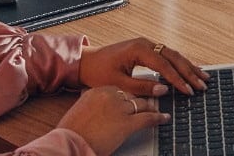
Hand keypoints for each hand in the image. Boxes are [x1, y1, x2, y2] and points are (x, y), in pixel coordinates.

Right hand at [56, 86, 170, 153]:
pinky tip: (164, 118)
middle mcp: (110, 96)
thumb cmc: (71, 132)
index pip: (119, 89)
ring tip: (157, 109)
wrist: (69, 143)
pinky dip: (159, 118)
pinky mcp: (127, 123)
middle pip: (132, 95)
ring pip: (142, 105)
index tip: (133, 97)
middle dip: (141, 100)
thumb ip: (91, 104)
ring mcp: (120, 109)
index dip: (129, 95)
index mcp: (97, 91)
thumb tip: (97, 106)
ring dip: (151, 108)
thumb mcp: (79, 111)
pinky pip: (148, 118)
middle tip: (150, 102)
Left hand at [80, 37, 208, 96]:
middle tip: (202, 84)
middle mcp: (145, 43)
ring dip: (188, 67)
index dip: (178, 79)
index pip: (164, 65)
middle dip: (189, 72)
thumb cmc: (98, 72)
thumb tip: (164, 90)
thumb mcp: (119, 83)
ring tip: (202, 77)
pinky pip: (167, 55)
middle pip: (173, 57)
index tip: (188, 90)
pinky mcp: (146, 49)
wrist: (85, 62)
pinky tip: (189, 70)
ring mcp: (146, 44)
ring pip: (173, 55)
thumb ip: (142, 86)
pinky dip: (179, 64)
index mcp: (138, 49)